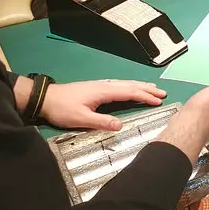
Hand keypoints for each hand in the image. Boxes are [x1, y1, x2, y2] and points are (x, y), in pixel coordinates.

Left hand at [41, 80, 166, 130]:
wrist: (45, 98)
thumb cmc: (62, 109)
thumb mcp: (81, 119)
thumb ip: (101, 122)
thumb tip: (121, 125)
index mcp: (103, 92)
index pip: (129, 93)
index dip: (145, 96)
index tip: (158, 100)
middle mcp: (104, 86)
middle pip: (130, 85)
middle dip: (147, 89)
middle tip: (163, 93)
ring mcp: (100, 85)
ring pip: (125, 84)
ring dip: (140, 86)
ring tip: (152, 88)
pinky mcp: (96, 88)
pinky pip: (119, 85)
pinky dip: (130, 86)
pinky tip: (131, 88)